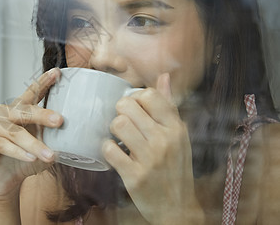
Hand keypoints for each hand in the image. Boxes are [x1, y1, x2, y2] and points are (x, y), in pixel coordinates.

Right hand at [0, 68, 63, 200]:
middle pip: (23, 110)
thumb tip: (76, 134)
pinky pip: (0, 144)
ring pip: (14, 132)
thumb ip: (54, 138)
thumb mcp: (44, 148)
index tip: (58, 72)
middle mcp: (4, 114)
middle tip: (60, 120)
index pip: (32, 94)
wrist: (5, 183)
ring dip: (33, 145)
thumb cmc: (26, 161)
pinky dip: (17, 152)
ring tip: (49, 156)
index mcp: (19, 111)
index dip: (43, 83)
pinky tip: (30, 158)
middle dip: (43, 115)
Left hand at [103, 73, 203, 223]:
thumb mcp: (179, 136)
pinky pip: (109, 150)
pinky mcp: (135, 176)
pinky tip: (114, 153)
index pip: (149, 95)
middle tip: (122, 123)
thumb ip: (169, 106)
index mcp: (176, 128)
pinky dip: (107, 149)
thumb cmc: (176, 168)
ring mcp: (150, 159)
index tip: (133, 109)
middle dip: (119, 111)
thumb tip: (164, 77)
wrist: (177, 208)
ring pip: (117, 124)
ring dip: (112, 131)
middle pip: (127, 106)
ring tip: (118, 138)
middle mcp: (165, 140)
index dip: (135, 98)